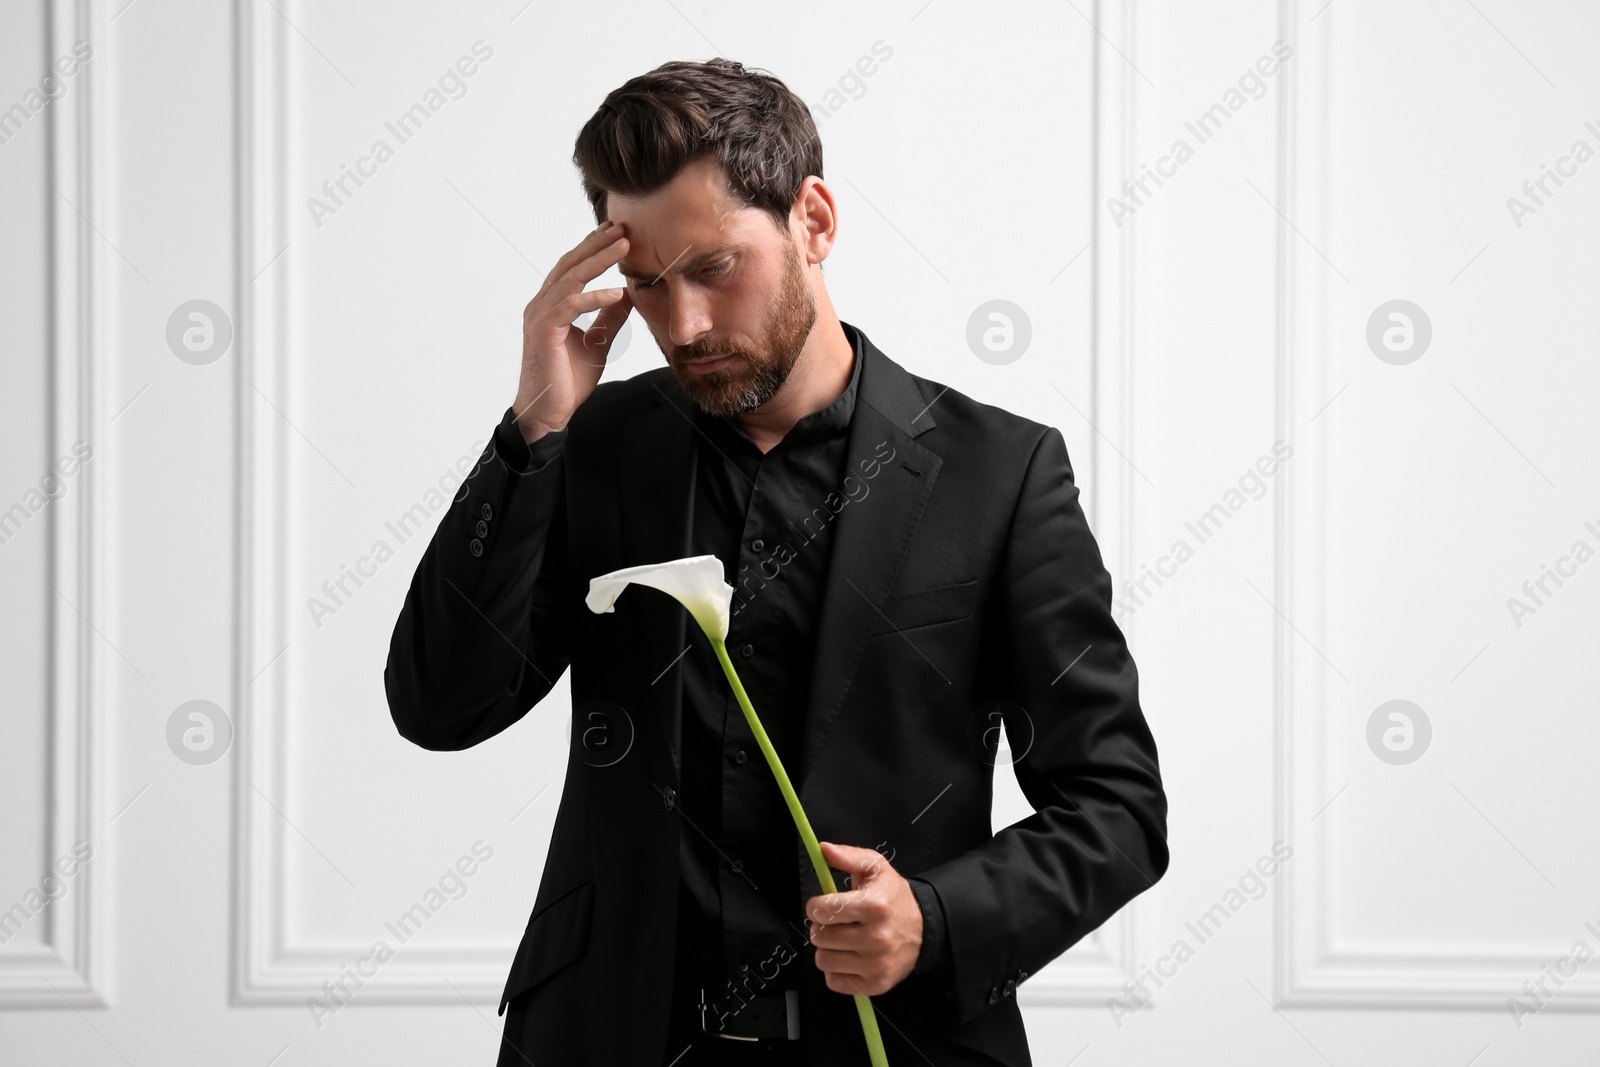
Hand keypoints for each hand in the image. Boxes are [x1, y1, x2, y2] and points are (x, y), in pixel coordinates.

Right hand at [512, 220, 634, 442]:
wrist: (548, 410)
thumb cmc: (567, 380)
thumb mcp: (598, 343)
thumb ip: (609, 318)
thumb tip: (626, 295)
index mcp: (552, 305)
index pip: (573, 267)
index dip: (593, 248)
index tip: (617, 233)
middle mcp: (542, 304)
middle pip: (570, 264)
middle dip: (597, 244)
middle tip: (622, 227)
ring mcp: (540, 315)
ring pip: (571, 278)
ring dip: (599, 260)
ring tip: (624, 246)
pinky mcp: (544, 331)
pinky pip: (571, 306)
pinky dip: (595, 296)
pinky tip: (617, 291)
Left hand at [804, 841, 922, 996]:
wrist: (924, 928)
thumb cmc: (893, 897)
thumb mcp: (875, 868)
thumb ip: (847, 856)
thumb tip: (823, 849)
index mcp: (874, 906)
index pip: (822, 911)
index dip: (816, 906)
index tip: (824, 905)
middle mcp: (876, 937)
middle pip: (819, 937)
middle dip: (822, 927)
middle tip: (836, 923)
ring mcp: (876, 964)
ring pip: (823, 960)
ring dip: (828, 949)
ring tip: (843, 940)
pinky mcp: (876, 984)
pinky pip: (834, 981)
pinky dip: (836, 970)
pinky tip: (850, 957)